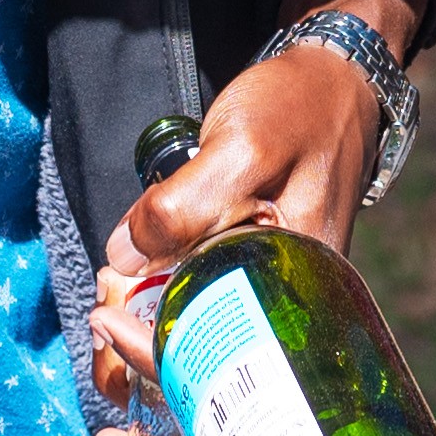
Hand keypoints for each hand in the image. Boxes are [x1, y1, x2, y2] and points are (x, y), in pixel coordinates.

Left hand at [87, 0, 422, 435]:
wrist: (333, 82)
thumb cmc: (298, 111)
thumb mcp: (242, 147)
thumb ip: (184, 204)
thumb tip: (123, 258)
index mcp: (301, 286)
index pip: (227, 353)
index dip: (159, 354)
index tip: (105, 327)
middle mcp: (294, 298)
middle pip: (216, 351)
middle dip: (152, 345)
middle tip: (102, 319)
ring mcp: (276, 282)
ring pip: (210, 322)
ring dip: (157, 317)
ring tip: (115, 298)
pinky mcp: (260, 263)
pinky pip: (214, 291)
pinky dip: (175, 287)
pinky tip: (144, 273)